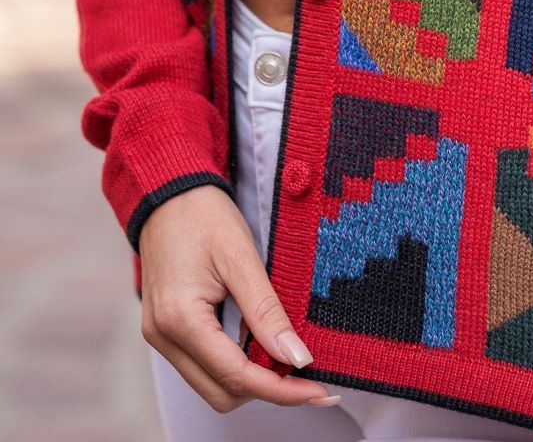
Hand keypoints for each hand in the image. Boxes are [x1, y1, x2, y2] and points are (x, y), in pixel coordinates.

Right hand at [138, 183, 340, 412]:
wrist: (167, 192)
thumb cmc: (203, 215)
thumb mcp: (241, 257)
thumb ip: (267, 311)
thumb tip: (297, 358)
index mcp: (179, 319)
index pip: (237, 376)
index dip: (282, 390)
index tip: (320, 391)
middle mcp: (163, 337)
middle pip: (222, 393)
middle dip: (267, 389)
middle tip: (308, 371)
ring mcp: (160, 336)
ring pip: (211, 385)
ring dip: (251, 378)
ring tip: (286, 355)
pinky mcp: (165, 330)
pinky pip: (202, 365)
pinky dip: (234, 363)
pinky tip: (260, 343)